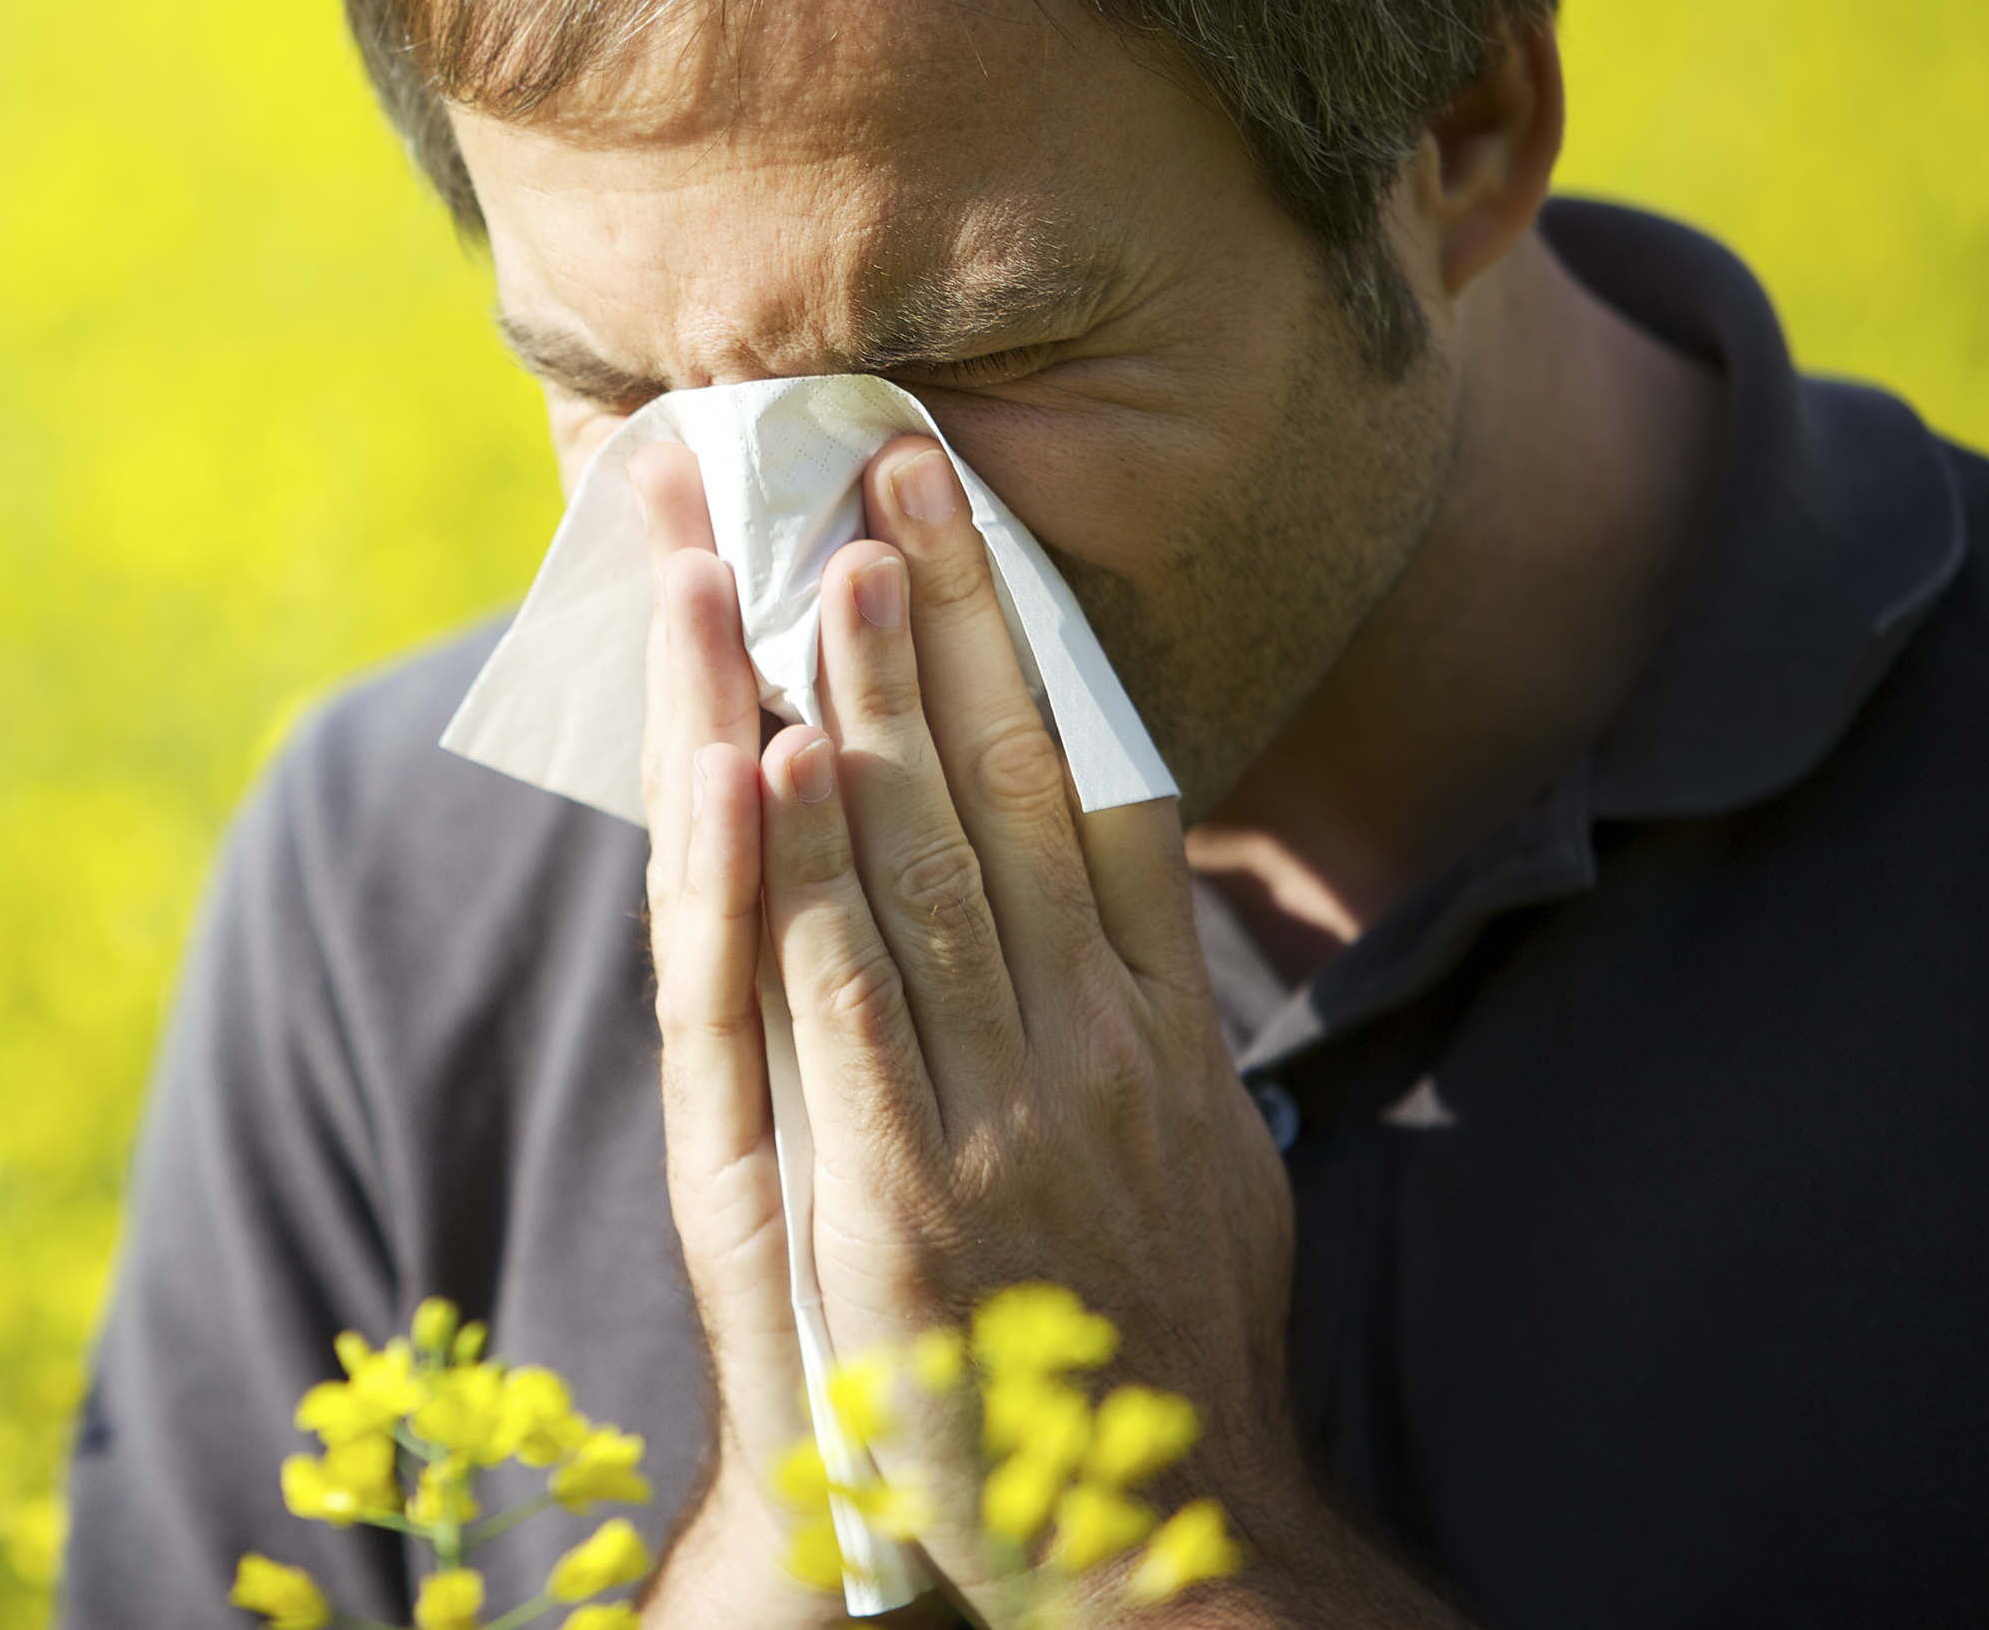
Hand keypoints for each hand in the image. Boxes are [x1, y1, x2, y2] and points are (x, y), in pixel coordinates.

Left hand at [635, 432, 1447, 1624]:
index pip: (1097, 787)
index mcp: (1161, 1028)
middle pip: (1013, 793)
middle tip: (886, 467)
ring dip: (870, 705)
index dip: (1035, 643)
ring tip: (821, 563)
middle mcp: (1091, 1047)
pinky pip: (847, 1008)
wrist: (1167, 1549)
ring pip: (924, 869)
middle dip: (945, 622)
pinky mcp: (904, 1202)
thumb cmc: (1163, 1350)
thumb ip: (1167, 1027)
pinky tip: (772, 773)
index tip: (977, 519)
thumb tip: (1147, 907)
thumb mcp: (1216, 1165)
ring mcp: (1001, 1119)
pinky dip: (809, 881)